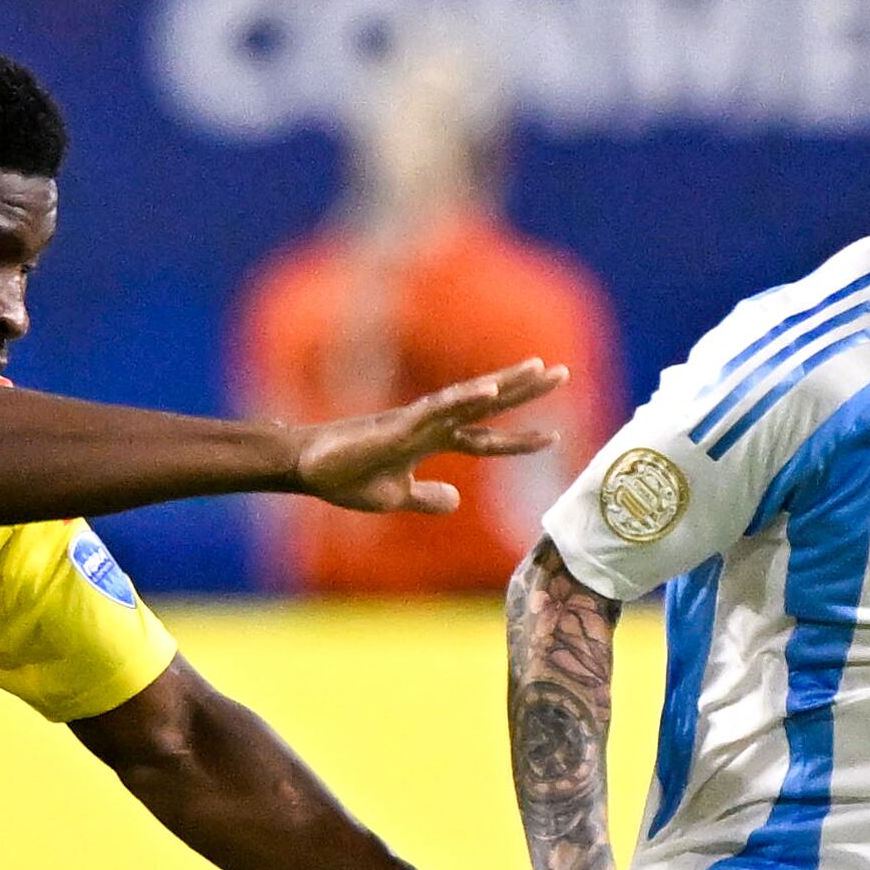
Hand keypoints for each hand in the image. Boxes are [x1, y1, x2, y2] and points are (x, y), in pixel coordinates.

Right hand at [291, 360, 571, 515]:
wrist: (306, 469)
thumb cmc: (345, 478)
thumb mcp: (396, 497)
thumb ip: (427, 498)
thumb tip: (456, 501)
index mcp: (431, 443)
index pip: (486, 440)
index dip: (519, 440)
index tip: (554, 434)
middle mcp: (430, 425)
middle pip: (487, 406)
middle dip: (525, 392)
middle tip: (563, 372)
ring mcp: (416, 421)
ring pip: (470, 398)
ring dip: (506, 383)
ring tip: (539, 368)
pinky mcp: (399, 426)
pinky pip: (439, 409)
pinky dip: (466, 399)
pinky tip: (492, 391)